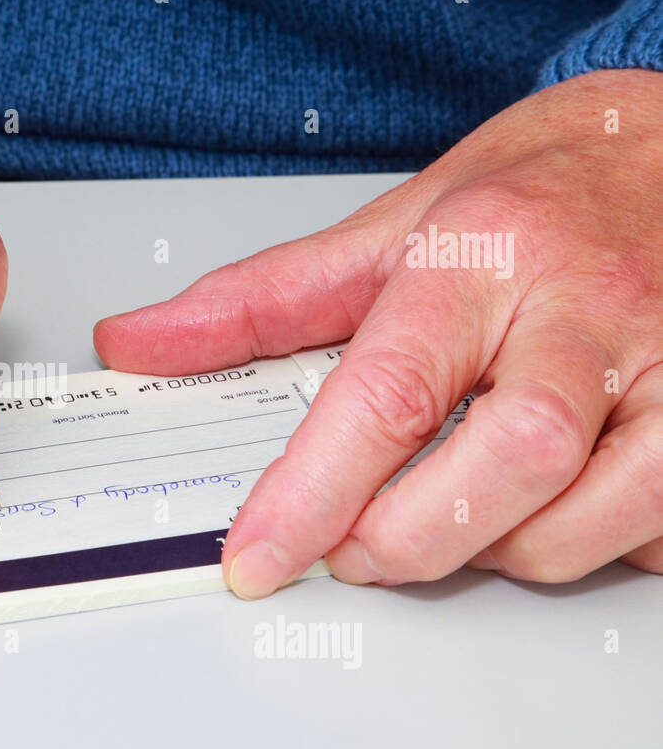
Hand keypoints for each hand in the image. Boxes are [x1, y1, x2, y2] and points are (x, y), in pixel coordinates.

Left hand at [95, 69, 662, 596]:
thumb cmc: (531, 191)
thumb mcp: (388, 228)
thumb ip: (259, 300)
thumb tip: (138, 343)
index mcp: (485, 257)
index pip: (389, 393)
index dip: (313, 494)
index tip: (257, 556)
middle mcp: (588, 309)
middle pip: (506, 466)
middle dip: (411, 540)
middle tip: (357, 547)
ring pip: (595, 517)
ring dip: (503, 551)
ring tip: (456, 514)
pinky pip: (662, 529)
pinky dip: (594, 546)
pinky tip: (550, 504)